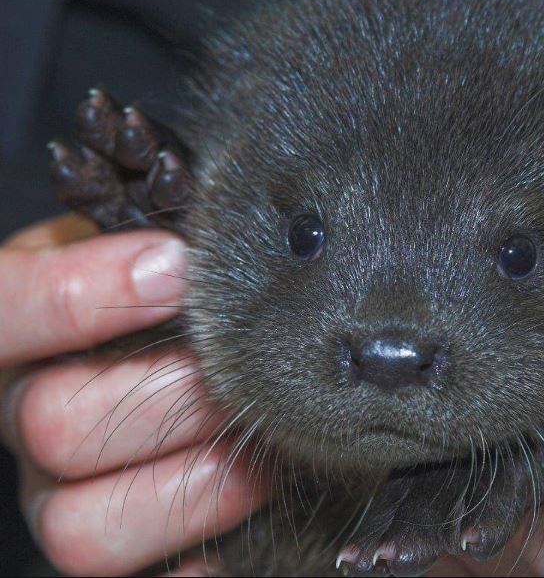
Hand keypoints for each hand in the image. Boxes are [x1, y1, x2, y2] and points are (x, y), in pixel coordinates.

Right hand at [0, 215, 264, 575]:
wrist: (168, 355)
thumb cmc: (164, 295)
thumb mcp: (148, 251)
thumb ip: (158, 250)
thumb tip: (201, 255)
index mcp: (18, 332)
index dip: (77, 297)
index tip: (174, 269)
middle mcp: (22, 420)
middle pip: (55, 428)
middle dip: (174, 396)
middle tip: (250, 371)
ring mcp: (57, 496)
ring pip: (82, 527)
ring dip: (197, 486)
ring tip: (265, 449)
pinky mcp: (109, 550)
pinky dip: (194, 565)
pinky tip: (240, 535)